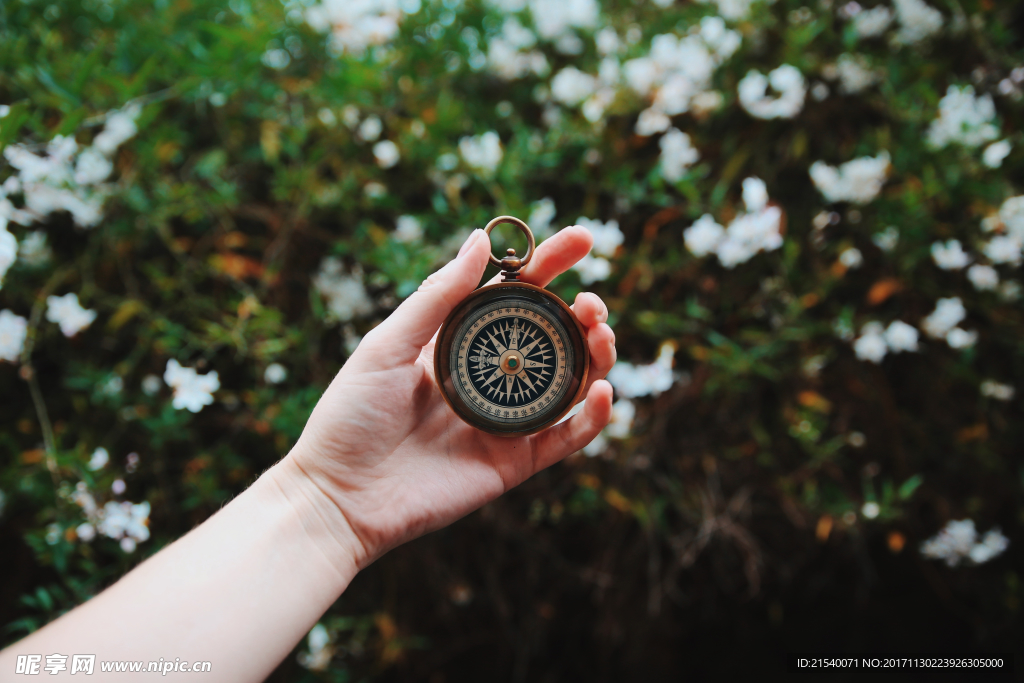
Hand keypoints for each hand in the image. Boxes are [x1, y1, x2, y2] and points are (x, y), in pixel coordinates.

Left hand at [284, 226, 616, 568]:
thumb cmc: (350, 417)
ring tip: (602, 335)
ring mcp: (504, 418)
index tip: (582, 239)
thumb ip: (438, 296)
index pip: (515, 294)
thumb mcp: (386, 345)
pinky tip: (604, 391)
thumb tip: (481, 238)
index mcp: (457, 341)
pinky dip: (593, 417)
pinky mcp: (514, 462)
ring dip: (596, 355)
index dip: (550, 264)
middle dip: (583, 313)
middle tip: (593, 304)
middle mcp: (488, 375)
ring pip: (569, 382)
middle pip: (552, 336)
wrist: (338, 499)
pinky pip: (565, 437)